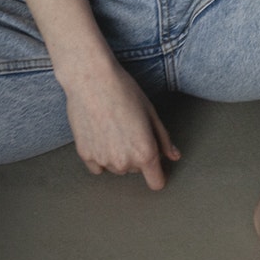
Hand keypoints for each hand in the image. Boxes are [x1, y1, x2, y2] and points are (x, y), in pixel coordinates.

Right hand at [63, 60, 179, 190]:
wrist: (90, 77)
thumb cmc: (123, 89)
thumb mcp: (150, 111)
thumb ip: (163, 138)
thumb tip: (174, 155)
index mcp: (145, 152)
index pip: (156, 182)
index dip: (157, 172)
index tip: (153, 162)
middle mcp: (124, 162)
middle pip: (135, 170)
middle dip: (135, 155)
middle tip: (128, 128)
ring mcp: (103, 160)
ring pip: (116, 167)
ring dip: (117, 154)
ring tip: (112, 126)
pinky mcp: (85, 155)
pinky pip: (97, 165)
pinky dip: (99, 154)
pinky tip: (98, 132)